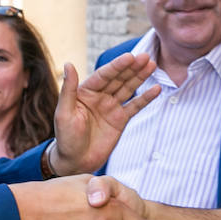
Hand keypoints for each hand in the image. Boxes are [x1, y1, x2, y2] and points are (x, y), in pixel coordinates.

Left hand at [50, 54, 159, 174]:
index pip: (103, 75)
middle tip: (146, 57)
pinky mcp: (120, 119)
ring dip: (140, 77)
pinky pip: (135, 106)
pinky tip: (156, 89)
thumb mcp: (64, 113)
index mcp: (85, 91)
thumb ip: (68, 89)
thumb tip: (68, 64)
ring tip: (152, 65)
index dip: (117, 66)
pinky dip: (146, 98)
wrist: (76, 162)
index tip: (130, 57)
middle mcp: (100, 96)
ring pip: (128, 88)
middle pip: (119, 78)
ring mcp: (111, 107)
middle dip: (132, 68)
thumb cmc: (65, 138)